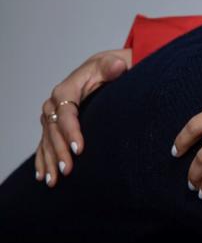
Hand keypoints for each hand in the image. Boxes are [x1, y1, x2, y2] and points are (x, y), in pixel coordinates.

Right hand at [35, 48, 130, 186]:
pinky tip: (43, 175)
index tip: (80, 149)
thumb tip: (118, 66)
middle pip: (54, 130)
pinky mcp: (55, 124)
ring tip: (54, 180)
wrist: (103, 69)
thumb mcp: (113, 63)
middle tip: (68, 170)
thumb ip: (113, 66)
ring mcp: (53, 115)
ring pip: (47, 140)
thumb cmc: (109, 67)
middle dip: (60, 151)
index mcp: (68, 88)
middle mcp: (55, 103)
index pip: (67, 112)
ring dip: (49, 160)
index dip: (71, 131)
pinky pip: (45, 143)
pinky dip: (43, 159)